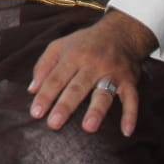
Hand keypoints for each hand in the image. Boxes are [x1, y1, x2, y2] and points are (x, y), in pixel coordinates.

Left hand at [27, 9, 156, 136]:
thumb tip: (31, 89)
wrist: (120, 32)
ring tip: (88, 127)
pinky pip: (132, 99)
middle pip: (77, 87)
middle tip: (53, 124)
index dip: (45, 95)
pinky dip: (131, 115)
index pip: (56, 78)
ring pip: (103, 94)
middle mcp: (92, 64)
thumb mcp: (59, 46)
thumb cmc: (84, 43)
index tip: (35, 113)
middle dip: (65, 106)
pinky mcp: (129, 81)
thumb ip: (43, 65)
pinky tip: (127, 131)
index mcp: (73, 56)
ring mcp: (112, 73)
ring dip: (96, 110)